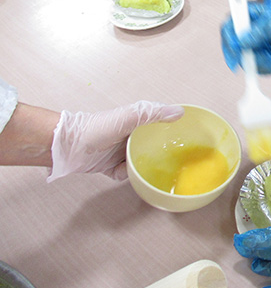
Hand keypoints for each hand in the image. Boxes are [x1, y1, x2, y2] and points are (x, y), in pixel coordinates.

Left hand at [48, 101, 183, 181]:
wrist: (68, 146)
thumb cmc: (98, 127)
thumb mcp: (128, 116)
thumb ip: (153, 113)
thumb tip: (179, 112)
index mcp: (138, 123)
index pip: (161, 126)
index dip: (172, 132)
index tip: (185, 139)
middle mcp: (132, 137)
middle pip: (153, 147)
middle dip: (160, 154)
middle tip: (169, 161)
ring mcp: (122, 153)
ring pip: (141, 163)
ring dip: (141, 167)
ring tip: (145, 169)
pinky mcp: (112, 167)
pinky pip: (126, 175)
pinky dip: (125, 175)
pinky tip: (120, 171)